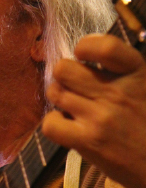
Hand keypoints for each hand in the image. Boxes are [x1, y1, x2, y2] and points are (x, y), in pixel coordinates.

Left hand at [42, 34, 145, 187]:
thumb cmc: (145, 123)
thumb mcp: (144, 87)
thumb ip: (120, 71)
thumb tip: (81, 60)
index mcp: (136, 73)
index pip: (105, 47)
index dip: (85, 47)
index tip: (82, 55)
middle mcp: (117, 92)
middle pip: (64, 69)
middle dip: (63, 76)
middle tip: (72, 87)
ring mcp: (100, 117)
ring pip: (55, 93)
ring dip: (57, 98)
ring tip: (70, 107)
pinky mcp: (87, 141)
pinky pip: (50, 123)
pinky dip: (53, 123)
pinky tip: (66, 126)